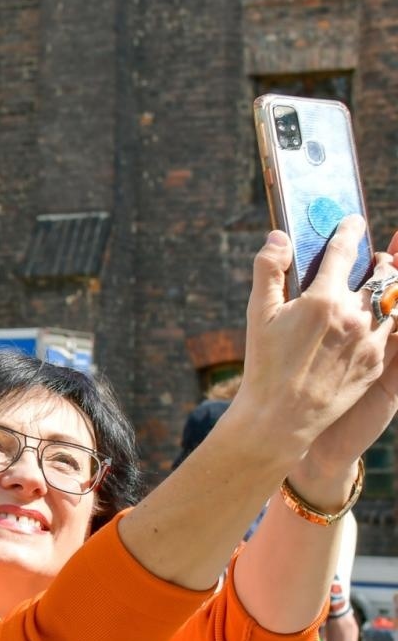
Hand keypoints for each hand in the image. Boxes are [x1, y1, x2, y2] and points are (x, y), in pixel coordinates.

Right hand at [234, 220, 397, 474]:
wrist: (280, 418)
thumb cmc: (264, 365)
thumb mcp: (257, 315)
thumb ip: (268, 270)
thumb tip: (279, 236)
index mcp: (321, 299)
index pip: (344, 251)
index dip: (349, 230)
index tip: (352, 221)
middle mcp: (353, 315)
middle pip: (381, 274)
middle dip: (380, 261)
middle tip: (373, 258)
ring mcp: (370, 340)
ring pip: (394, 302)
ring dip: (389, 290)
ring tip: (381, 288)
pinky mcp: (378, 362)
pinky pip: (395, 330)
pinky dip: (390, 319)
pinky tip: (379, 320)